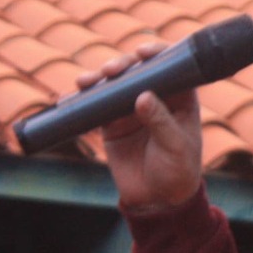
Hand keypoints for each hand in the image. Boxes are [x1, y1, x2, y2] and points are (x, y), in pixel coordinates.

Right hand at [79, 42, 204, 210]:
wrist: (157, 201)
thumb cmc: (178, 172)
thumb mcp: (175, 147)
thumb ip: (160, 122)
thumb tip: (143, 96)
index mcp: (180, 97)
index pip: (170, 66)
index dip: (156, 53)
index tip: (142, 52)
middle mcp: (155, 97)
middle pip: (137, 71)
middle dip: (121, 65)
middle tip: (110, 71)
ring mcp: (131, 109)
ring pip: (113, 85)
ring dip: (98, 79)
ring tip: (86, 82)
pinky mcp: (112, 123)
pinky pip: (95, 106)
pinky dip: (83, 101)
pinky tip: (71, 98)